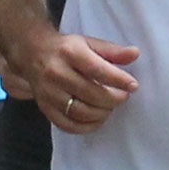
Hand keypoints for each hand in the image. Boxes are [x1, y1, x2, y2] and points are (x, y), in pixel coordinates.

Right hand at [24, 30, 143, 133]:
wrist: (33, 53)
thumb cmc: (67, 49)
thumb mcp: (89, 43)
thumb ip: (113, 51)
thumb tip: (135, 54)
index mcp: (69, 52)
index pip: (97, 70)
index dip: (118, 80)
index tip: (133, 86)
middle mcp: (56, 73)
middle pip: (90, 93)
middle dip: (113, 99)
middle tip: (123, 97)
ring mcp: (48, 92)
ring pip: (80, 111)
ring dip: (102, 113)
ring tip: (110, 107)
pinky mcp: (44, 107)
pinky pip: (67, 125)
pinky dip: (86, 127)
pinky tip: (97, 119)